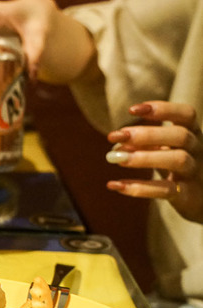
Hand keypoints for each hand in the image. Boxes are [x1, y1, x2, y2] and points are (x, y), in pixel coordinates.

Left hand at [106, 101, 202, 222]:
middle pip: (181, 136)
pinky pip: (165, 190)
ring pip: (177, 160)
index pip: (186, 114)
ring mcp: (194, 173)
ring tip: (114, 158)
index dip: (162, 109)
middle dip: (147, 134)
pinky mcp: (187, 195)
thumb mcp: (162, 150)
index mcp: (192, 133)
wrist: (201, 198)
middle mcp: (198, 150)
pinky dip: (139, 187)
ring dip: (143, 157)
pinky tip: (114, 185)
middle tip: (114, 136)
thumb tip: (117, 145)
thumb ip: (143, 144)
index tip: (132, 110)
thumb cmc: (176, 165)